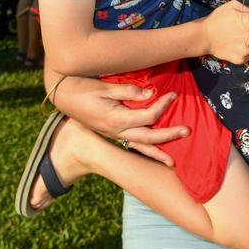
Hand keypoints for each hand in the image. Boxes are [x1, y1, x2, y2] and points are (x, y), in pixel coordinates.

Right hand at [48, 72, 187, 166]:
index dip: (163, 105)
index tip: (174, 94)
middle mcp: (116, 131)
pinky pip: (130, 146)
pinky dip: (143, 152)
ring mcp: (113, 134)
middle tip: (187, 131)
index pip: (148, 116)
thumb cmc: (81, 87)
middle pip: (148, 138)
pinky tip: (152, 156)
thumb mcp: (104, 87)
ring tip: (173, 162)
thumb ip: (128, 91)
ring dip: (157, 153)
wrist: (61, 96)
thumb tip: (151, 93)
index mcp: (116, 119)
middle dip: (169, 135)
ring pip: (139, 148)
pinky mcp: (111, 133)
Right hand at [202, 0, 248, 63]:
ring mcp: (247, 49)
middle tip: (242, 31)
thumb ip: (247, 8)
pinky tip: (235, 47)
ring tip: (238, 39)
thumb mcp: (232, 5)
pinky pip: (248, 55)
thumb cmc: (217, 19)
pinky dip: (243, 52)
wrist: (203, 36)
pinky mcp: (241, 59)